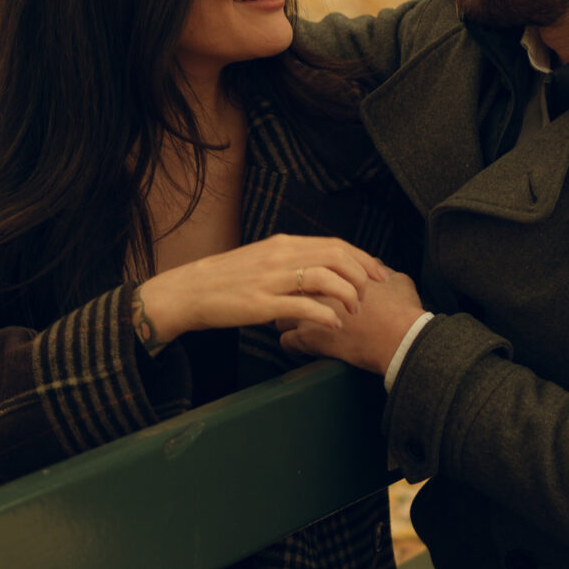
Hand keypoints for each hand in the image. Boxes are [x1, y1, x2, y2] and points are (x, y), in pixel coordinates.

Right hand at [137, 235, 388, 346]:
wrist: (190, 291)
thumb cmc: (228, 280)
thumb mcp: (264, 261)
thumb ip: (293, 263)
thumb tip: (325, 274)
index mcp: (283, 244)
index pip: (335, 245)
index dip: (362, 259)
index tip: (379, 275)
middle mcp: (280, 256)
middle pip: (336, 257)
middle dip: (362, 275)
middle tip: (372, 294)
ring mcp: (270, 279)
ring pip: (324, 278)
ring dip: (347, 294)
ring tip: (353, 310)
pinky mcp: (261, 303)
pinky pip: (302, 307)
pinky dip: (325, 315)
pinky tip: (334, 324)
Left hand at [279, 266, 425, 375]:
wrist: (401, 339)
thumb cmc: (402, 311)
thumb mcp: (398, 281)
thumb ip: (381, 270)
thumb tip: (376, 266)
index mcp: (337, 273)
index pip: (309, 269)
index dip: (308, 279)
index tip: (311, 288)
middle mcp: (319, 289)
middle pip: (290, 290)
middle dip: (293, 298)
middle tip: (298, 306)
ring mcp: (311, 313)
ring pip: (282, 315)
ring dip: (289, 321)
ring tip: (300, 329)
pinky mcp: (309, 338)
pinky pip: (286, 342)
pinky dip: (292, 346)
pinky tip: (300, 348)